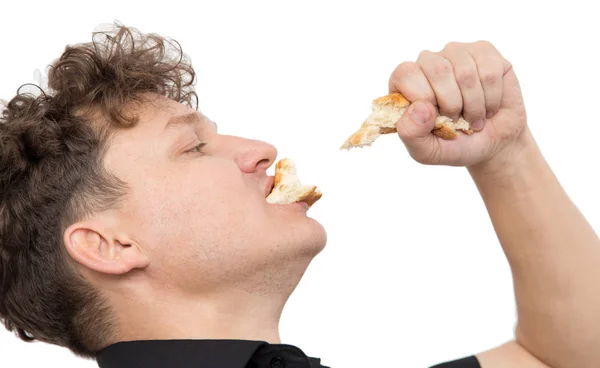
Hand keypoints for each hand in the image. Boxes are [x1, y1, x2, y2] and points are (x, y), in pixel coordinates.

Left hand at [390, 41, 529, 167]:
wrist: (492, 144)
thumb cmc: (454, 145)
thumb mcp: (426, 151)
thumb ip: (411, 134)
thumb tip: (419, 107)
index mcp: (406, 83)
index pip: (405, 74)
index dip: (423, 98)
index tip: (435, 118)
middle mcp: (428, 62)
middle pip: (437, 69)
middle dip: (452, 104)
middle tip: (457, 119)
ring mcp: (456, 53)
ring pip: (466, 72)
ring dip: (474, 105)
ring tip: (474, 117)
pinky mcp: (484, 51)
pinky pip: (489, 71)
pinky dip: (492, 98)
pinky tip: (489, 106)